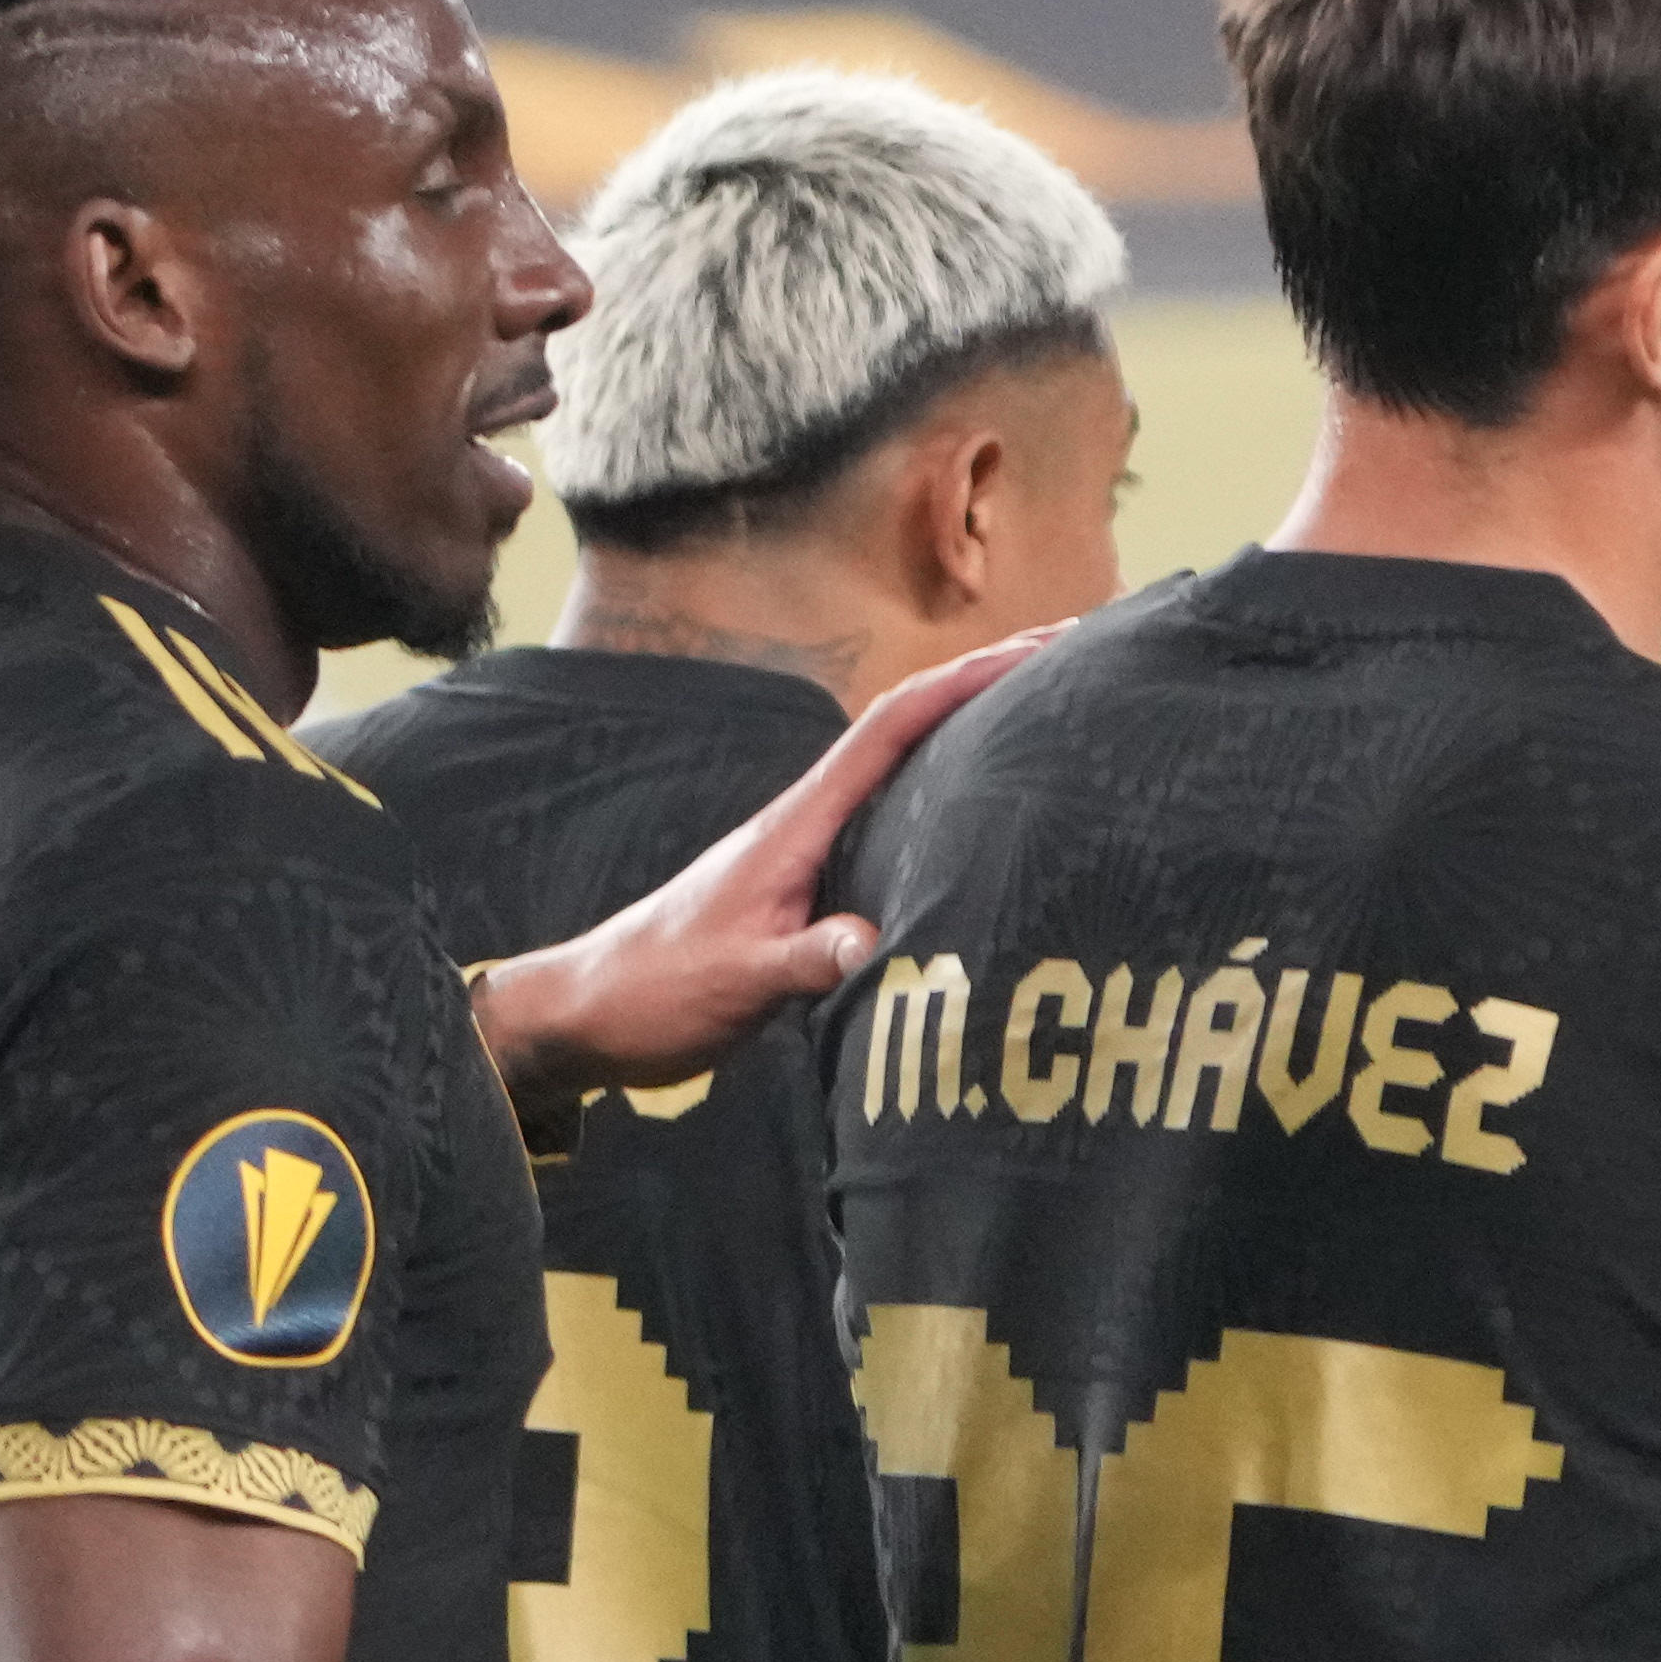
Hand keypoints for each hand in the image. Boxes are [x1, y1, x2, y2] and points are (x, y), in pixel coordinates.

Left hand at [474, 635, 1036, 1103]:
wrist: (589, 1013)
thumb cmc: (654, 991)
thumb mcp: (733, 982)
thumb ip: (803, 963)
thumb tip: (872, 946)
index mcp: (794, 825)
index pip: (890, 728)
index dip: (965, 681)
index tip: (1037, 648)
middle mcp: (806, 823)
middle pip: (908, 731)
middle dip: (985, 687)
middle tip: (1071, 661)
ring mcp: (807, 853)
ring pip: (902, 774)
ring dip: (969, 738)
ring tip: (1048, 721)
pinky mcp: (807, 890)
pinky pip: (891, 828)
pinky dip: (944, 804)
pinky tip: (980, 823)